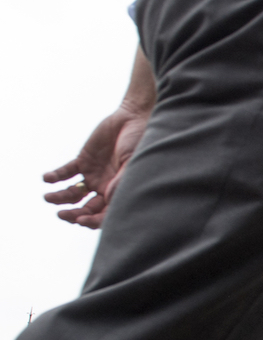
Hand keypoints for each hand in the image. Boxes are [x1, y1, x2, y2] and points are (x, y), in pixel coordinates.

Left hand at [43, 51, 155, 228]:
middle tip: (62, 214)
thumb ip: (119, 182)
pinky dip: (55, 176)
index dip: (92, 221)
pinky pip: (66, 172)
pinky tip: (47, 179)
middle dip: (74, 213)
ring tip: (48, 197)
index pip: (104, 214)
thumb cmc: (140, 142)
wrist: (133, 118)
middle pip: (86, 208)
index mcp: (119, 192)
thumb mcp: (132, 164)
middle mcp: (105, 187)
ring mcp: (93, 174)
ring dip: (60, 198)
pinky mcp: (83, 160)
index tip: (81, 221)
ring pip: (73, 193)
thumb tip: (108, 201)